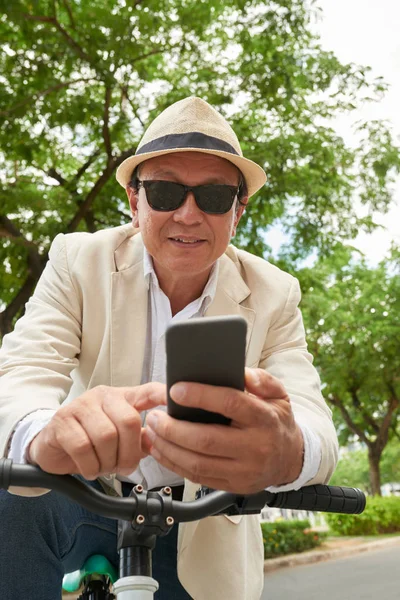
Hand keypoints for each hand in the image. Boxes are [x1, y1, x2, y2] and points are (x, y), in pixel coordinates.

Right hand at [28, 383, 165, 479]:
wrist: (52, 446)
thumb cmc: (92, 441)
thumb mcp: (121, 439)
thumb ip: (143, 439)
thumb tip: (164, 442)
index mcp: (123, 397)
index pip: (149, 391)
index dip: (165, 396)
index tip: (178, 405)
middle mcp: (104, 396)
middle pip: (129, 421)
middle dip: (129, 453)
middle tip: (124, 467)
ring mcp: (81, 406)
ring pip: (106, 436)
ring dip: (108, 462)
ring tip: (103, 467)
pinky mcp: (61, 421)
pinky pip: (82, 447)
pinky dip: (90, 466)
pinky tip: (90, 468)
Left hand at [142, 368, 303, 494]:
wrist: (290, 459)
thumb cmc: (276, 421)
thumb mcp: (277, 394)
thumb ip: (260, 379)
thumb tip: (239, 373)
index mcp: (264, 419)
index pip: (230, 404)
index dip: (200, 396)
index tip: (175, 390)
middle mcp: (255, 447)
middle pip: (206, 440)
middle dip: (173, 429)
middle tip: (154, 417)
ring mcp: (243, 471)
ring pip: (197, 463)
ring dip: (168, 448)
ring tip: (152, 433)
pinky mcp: (233, 486)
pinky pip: (197, 478)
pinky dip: (174, 464)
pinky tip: (161, 450)